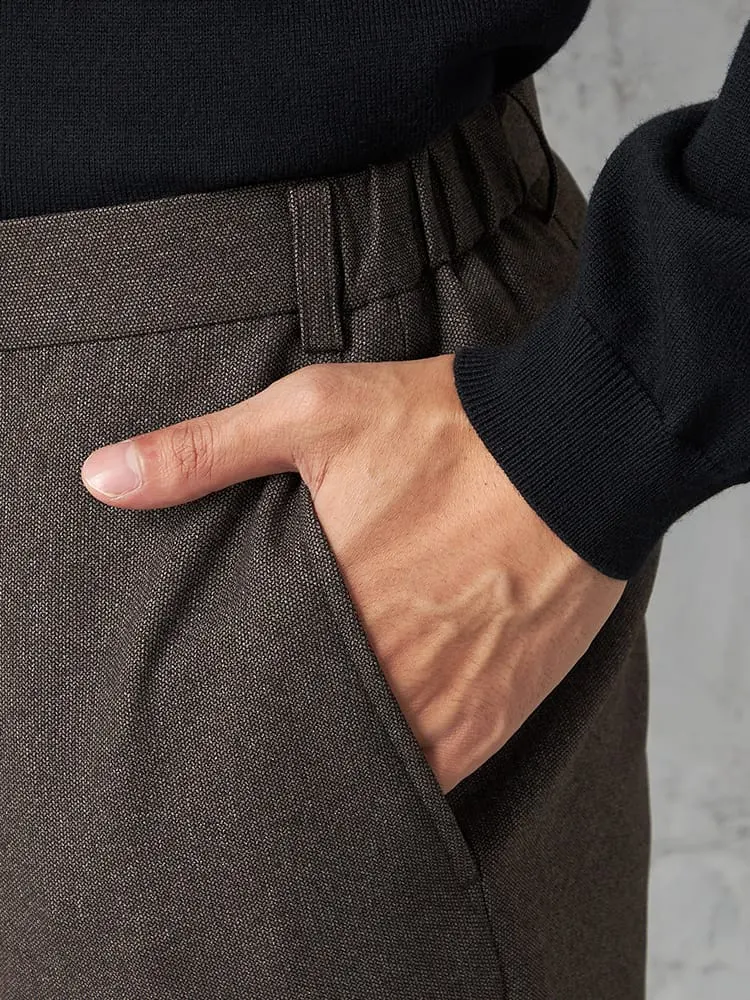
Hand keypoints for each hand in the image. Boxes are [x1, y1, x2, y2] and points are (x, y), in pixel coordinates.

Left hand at [80, 354, 626, 792]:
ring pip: (371, 767)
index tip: (212, 701)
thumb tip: (102, 479)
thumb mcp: (314, 413)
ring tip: (319, 746)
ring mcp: (447, 699)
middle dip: (282, 731)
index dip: (225, 702)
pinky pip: (439, 773)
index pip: (247, 687)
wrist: (577, 447)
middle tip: (263, 725)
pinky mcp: (499, 710)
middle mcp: (386, 667)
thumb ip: (204, 452)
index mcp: (328, 601)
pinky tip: (388, 747)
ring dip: (344, 759)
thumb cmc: (448, 428)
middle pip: (308, 734)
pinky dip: (409, 769)